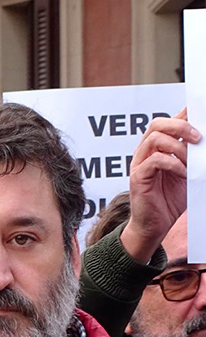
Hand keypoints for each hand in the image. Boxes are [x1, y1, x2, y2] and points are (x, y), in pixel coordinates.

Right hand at [122, 108, 200, 262]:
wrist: (155, 225)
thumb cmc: (171, 199)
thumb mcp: (189, 172)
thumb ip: (193, 155)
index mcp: (158, 147)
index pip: (169, 121)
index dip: (184, 114)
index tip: (201, 111)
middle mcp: (146, 151)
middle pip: (158, 123)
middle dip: (181, 126)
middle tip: (198, 138)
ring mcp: (140, 163)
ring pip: (155, 138)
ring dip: (178, 146)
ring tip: (191, 161)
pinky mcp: (137, 177)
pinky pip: (154, 160)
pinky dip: (173, 164)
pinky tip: (183, 173)